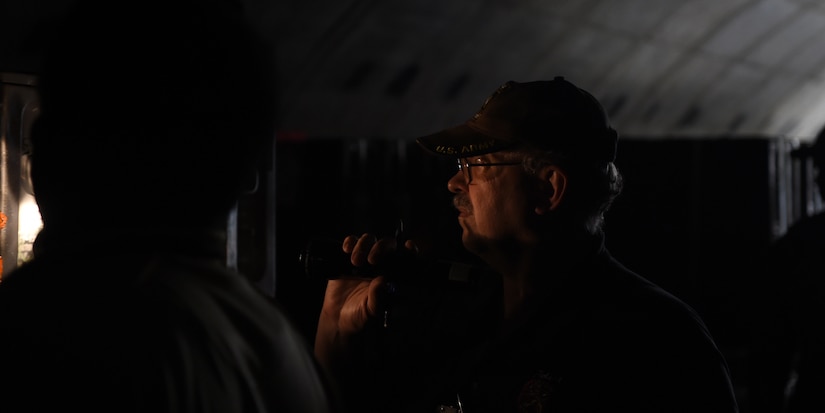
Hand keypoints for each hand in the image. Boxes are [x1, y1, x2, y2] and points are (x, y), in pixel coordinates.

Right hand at [314, 233, 416, 371]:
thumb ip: (378, 298)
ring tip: (355, 261)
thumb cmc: (360, 316)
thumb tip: (383, 281)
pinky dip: (350, 242)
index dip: (409, 251)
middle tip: (371, 260)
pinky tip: (346, 250)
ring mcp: (365, 260)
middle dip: (381, 248)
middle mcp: (381, 265)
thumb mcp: (370, 312)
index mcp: (392, 277)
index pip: (405, 259)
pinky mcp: (347, 258)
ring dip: (363, 246)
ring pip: (370, 240)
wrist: (338, 318)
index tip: (409, 246)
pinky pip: (351, 242)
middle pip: (387, 245)